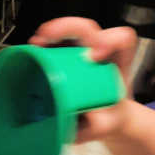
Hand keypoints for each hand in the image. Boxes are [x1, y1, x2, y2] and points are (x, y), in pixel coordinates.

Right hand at [29, 17, 136, 141]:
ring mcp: (80, 56)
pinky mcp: (65, 60)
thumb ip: (95, 123)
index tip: (94, 57)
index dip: (109, 41)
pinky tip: (34, 48)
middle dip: (69, 28)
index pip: (121, 40)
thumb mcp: (105, 126)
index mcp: (115, 66)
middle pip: (88, 29)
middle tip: (51, 37)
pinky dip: (43, 44)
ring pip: (71, 32)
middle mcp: (98, 55)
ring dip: (53, 32)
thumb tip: (77, 115)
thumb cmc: (106, 120)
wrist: (101, 124)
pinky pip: (56, 45)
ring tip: (38, 43)